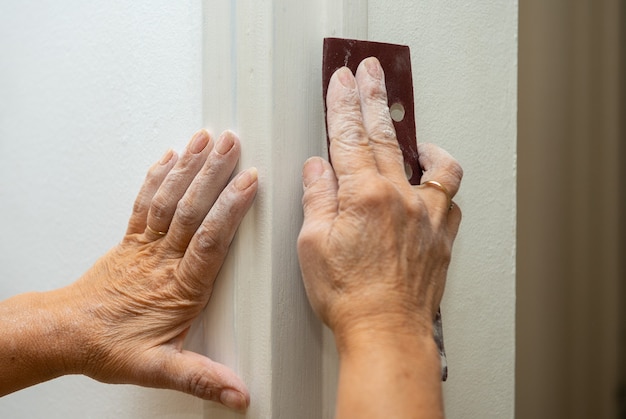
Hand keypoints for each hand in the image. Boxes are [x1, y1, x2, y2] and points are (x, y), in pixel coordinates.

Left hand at [59, 130, 255, 410]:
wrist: (68, 333)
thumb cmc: (110, 345)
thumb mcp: (159, 368)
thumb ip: (200, 377)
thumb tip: (237, 391)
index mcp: (178, 286)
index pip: (208, 239)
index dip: (229, 208)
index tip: (248, 182)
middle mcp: (162, 258)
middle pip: (190, 208)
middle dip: (212, 171)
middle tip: (231, 142)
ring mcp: (145, 244)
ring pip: (169, 198)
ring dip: (189, 165)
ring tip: (207, 139)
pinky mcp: (132, 239)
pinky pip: (145, 201)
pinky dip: (158, 176)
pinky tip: (171, 157)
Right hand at [298, 57, 462, 344]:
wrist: (386, 331)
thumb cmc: (348, 296)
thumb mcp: (313, 245)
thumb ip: (317, 198)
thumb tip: (317, 168)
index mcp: (364, 196)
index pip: (348, 136)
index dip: (342, 104)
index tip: (342, 81)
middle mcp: (401, 197)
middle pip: (384, 136)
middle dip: (373, 98)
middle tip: (370, 74)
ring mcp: (427, 214)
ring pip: (432, 162)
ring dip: (420, 140)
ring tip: (413, 134)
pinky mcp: (443, 234)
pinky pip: (450, 197)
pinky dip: (440, 183)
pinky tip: (429, 183)